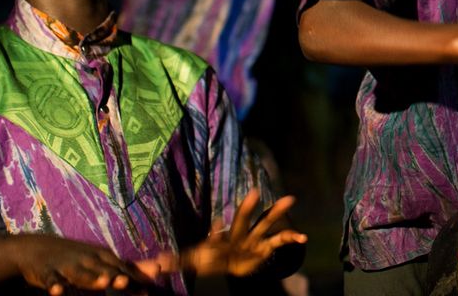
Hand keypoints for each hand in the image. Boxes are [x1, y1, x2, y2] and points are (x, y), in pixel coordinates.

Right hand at [14, 235, 149, 294]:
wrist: (35, 248)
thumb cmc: (77, 258)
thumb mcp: (102, 261)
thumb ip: (127, 270)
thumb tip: (157, 273)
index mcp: (104, 258)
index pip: (124, 269)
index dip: (136, 276)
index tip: (152, 282)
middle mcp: (89, 260)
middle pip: (106, 270)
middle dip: (117, 276)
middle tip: (127, 281)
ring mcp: (68, 266)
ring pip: (82, 274)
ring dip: (92, 279)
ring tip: (103, 283)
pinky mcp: (48, 273)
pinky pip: (52, 281)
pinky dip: (55, 286)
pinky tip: (57, 292)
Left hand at [137, 190, 306, 278]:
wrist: (230, 261)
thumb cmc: (209, 259)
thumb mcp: (192, 261)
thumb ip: (175, 262)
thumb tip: (153, 265)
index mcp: (219, 239)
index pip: (216, 234)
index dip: (215, 230)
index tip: (216, 225)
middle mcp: (238, 235)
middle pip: (243, 221)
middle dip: (248, 208)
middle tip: (254, 192)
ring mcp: (253, 239)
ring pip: (265, 224)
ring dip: (277, 212)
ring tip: (291, 198)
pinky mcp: (264, 248)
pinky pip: (279, 242)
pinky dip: (291, 238)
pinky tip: (303, 237)